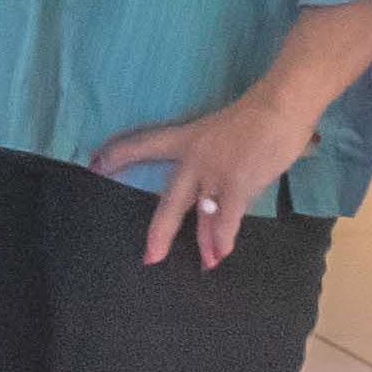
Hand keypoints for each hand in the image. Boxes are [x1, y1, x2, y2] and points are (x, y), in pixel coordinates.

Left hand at [89, 74, 335, 264]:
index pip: (143, 144)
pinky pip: (226, 218)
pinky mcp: (235, 184)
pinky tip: (223, 252)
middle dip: (160, 231)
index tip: (94, 166)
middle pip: (170, 201)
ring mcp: (213, 175)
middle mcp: (193, 160)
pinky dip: (225, 237)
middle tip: (150, 257)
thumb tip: (224, 181)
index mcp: (185, 139)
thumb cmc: (254, 116)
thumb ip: (216, 156)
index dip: (118, 156)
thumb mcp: (221, 131)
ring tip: (205, 264)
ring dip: (204, 243)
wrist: (276, 108)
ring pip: (200, 216)